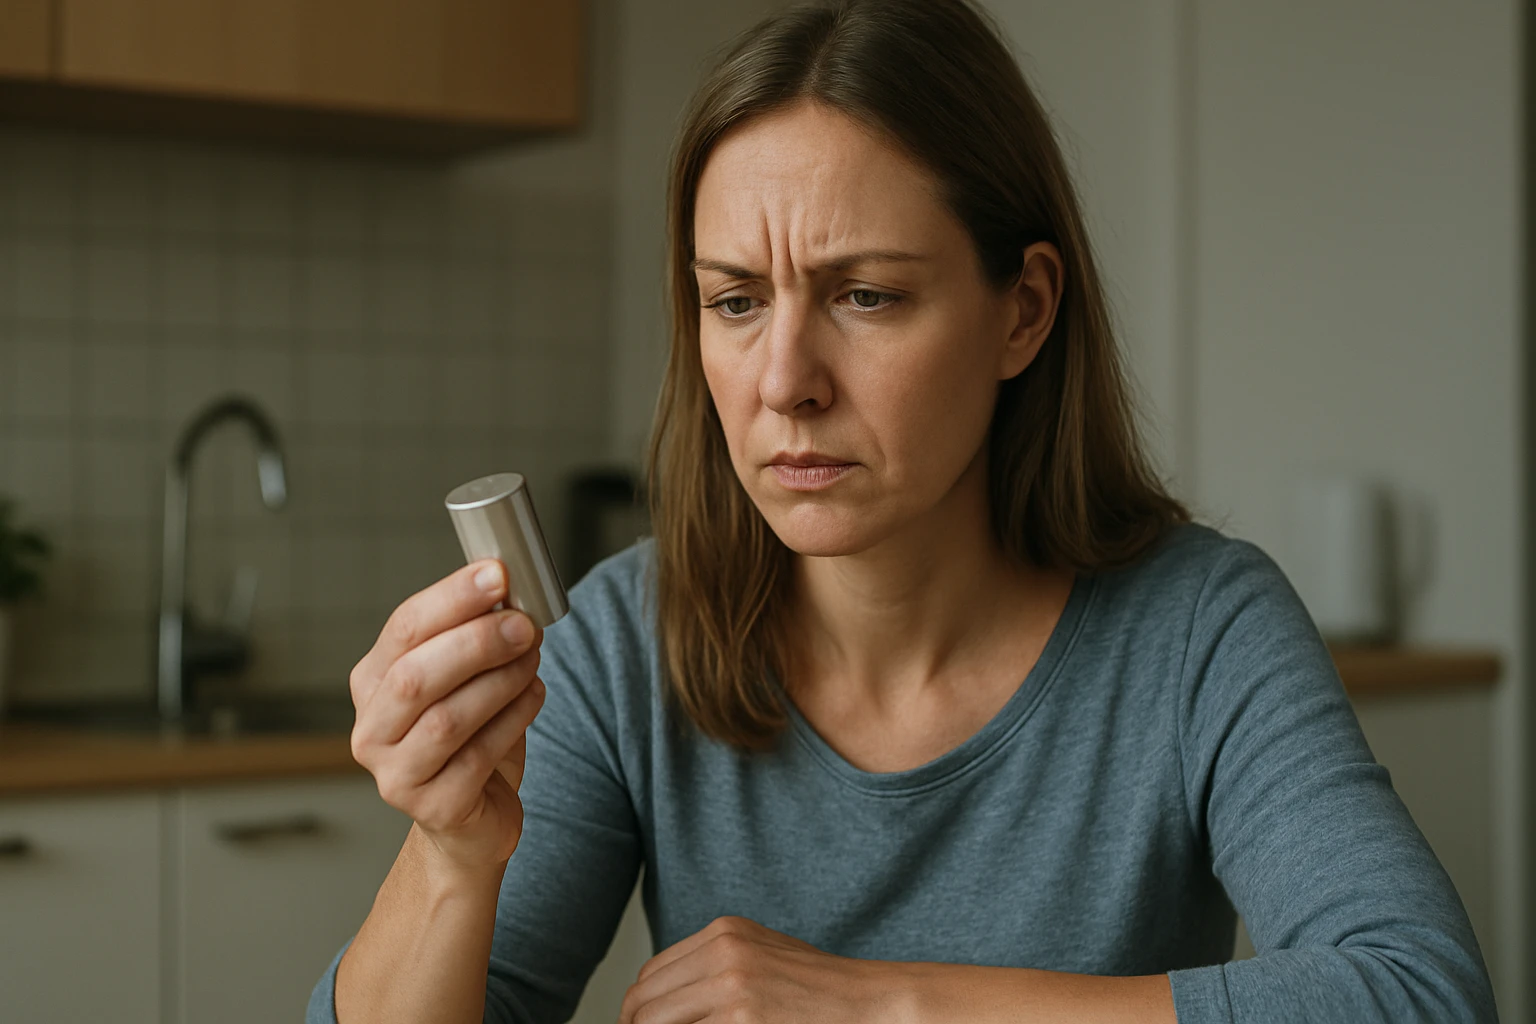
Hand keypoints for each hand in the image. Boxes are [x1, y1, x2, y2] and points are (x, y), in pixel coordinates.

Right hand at [348, 559, 546, 875]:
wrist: (473, 819)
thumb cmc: (471, 737)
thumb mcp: (463, 680)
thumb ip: (472, 636)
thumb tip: (508, 586)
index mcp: (372, 683)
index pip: (403, 629)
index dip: (451, 598)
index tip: (498, 573)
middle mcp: (371, 730)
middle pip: (415, 676)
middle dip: (476, 642)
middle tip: (524, 623)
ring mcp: (396, 774)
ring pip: (448, 719)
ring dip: (501, 681)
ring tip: (532, 659)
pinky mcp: (432, 808)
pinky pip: (478, 756)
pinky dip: (513, 719)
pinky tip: (533, 695)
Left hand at [618, 916, 896, 1023]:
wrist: (874, 1004)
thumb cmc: (824, 994)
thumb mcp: (765, 961)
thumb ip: (717, 972)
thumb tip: (660, 1004)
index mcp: (726, 932)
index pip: (652, 974)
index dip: (641, 1011)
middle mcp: (723, 950)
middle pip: (644, 1001)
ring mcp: (731, 985)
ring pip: (653, 1022)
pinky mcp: (740, 1019)